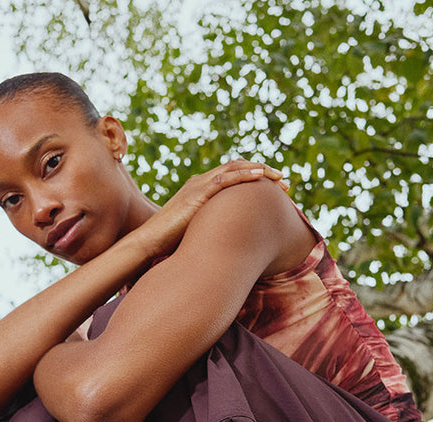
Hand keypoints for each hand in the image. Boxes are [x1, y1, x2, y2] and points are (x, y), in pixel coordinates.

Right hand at [136, 159, 287, 260]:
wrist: (148, 243)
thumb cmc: (168, 243)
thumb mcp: (195, 232)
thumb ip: (210, 228)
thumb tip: (227, 242)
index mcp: (200, 189)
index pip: (231, 175)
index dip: (254, 178)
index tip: (273, 188)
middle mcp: (200, 182)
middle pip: (237, 167)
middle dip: (263, 172)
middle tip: (284, 183)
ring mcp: (198, 186)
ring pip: (235, 168)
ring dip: (260, 171)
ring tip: (279, 177)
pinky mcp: (196, 194)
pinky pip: (225, 179)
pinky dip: (245, 175)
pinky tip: (261, 177)